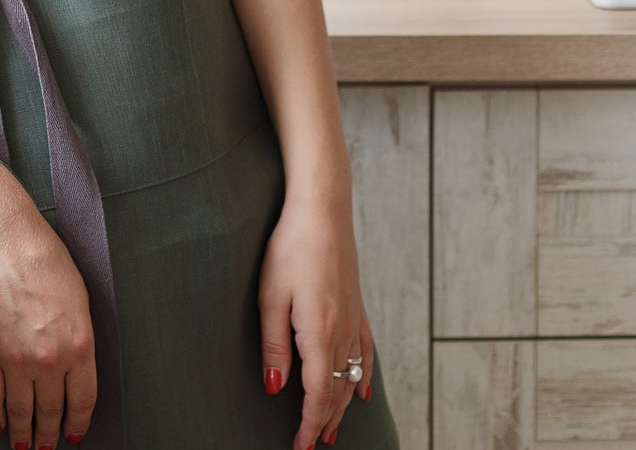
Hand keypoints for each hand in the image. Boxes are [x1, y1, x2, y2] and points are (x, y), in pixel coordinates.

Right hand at [0, 217, 96, 447]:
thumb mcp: (79, 297)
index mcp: (79, 344)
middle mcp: (50, 360)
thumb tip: (76, 364)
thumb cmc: (45, 258)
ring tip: (24, 446)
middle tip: (47, 448)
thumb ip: (79, 335)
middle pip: (51, 412)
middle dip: (49, 435)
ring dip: (23, 435)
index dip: (78, 423)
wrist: (5, 240)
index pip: (83, 400)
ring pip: (21, 412)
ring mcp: (16, 360)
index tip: (74, 434)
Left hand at [258, 197, 375, 449]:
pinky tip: (364, 389)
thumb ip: (274, 345)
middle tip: (312, 444)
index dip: (307, 424)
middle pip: (336, 390)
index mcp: (320, 333)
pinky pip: (365, 351)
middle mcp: (343, 331)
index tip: (300, 447)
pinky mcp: (357, 305)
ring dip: (342, 405)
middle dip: (324, 420)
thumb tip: (274, 388)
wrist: (323, 208)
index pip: (315, 394)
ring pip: (351, 375)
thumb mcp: (270, 295)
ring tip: (332, 428)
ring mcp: (354, 318)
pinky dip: (363, 375)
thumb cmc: (291, 246)